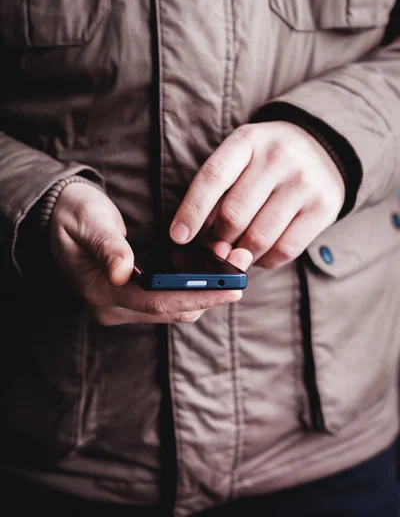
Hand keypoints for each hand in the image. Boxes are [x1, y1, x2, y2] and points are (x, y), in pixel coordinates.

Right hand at [50, 183, 251, 324]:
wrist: (60, 216)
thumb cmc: (73, 214)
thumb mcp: (86, 222)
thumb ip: (107, 245)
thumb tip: (123, 270)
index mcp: (101, 291)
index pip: (157, 302)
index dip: (197, 296)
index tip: (231, 287)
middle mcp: (114, 307)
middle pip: (171, 311)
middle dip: (210, 295)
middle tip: (243, 274)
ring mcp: (123, 306)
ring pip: (174, 310)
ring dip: (205, 294)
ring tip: (234, 270)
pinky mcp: (133, 299)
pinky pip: (169, 302)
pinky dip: (193, 290)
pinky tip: (213, 272)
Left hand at [170, 122, 344, 268]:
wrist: (321, 147)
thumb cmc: (266, 160)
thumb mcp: (240, 157)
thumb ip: (219, 193)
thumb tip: (204, 243)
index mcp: (247, 141)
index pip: (212, 178)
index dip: (191, 211)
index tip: (178, 237)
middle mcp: (278, 157)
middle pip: (234, 215)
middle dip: (218, 239)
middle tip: (217, 246)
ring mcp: (304, 182)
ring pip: (258, 238)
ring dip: (241, 254)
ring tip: (237, 252)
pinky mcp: (324, 207)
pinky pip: (285, 250)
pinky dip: (265, 261)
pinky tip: (260, 254)